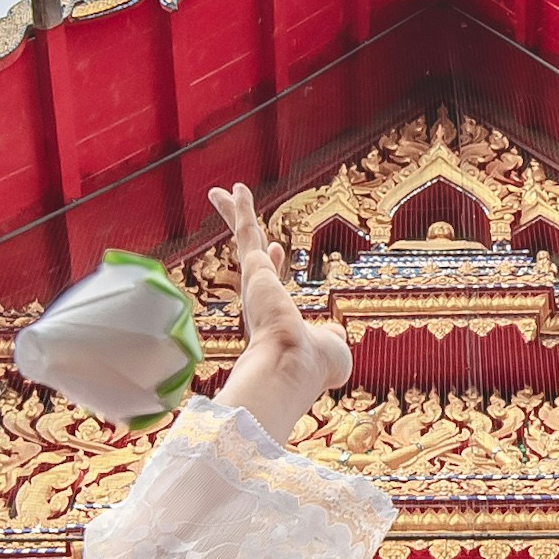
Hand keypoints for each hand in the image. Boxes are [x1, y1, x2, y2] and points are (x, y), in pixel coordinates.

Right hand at [211, 183, 349, 444]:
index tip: (275, 248)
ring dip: (234, 213)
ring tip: (222, 192)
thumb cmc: (311, 368)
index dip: (272, 263)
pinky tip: (236, 189)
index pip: (270, 281)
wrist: (290, 369)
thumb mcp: (331, 350)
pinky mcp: (253, 268)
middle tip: (237, 217)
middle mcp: (258, 298)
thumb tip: (336, 334)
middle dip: (245, 236)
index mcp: (273, 315)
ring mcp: (254, 282)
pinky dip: (240, 209)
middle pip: (249, 257)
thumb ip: (331, 338)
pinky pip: (245, 230)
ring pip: (243, 238)